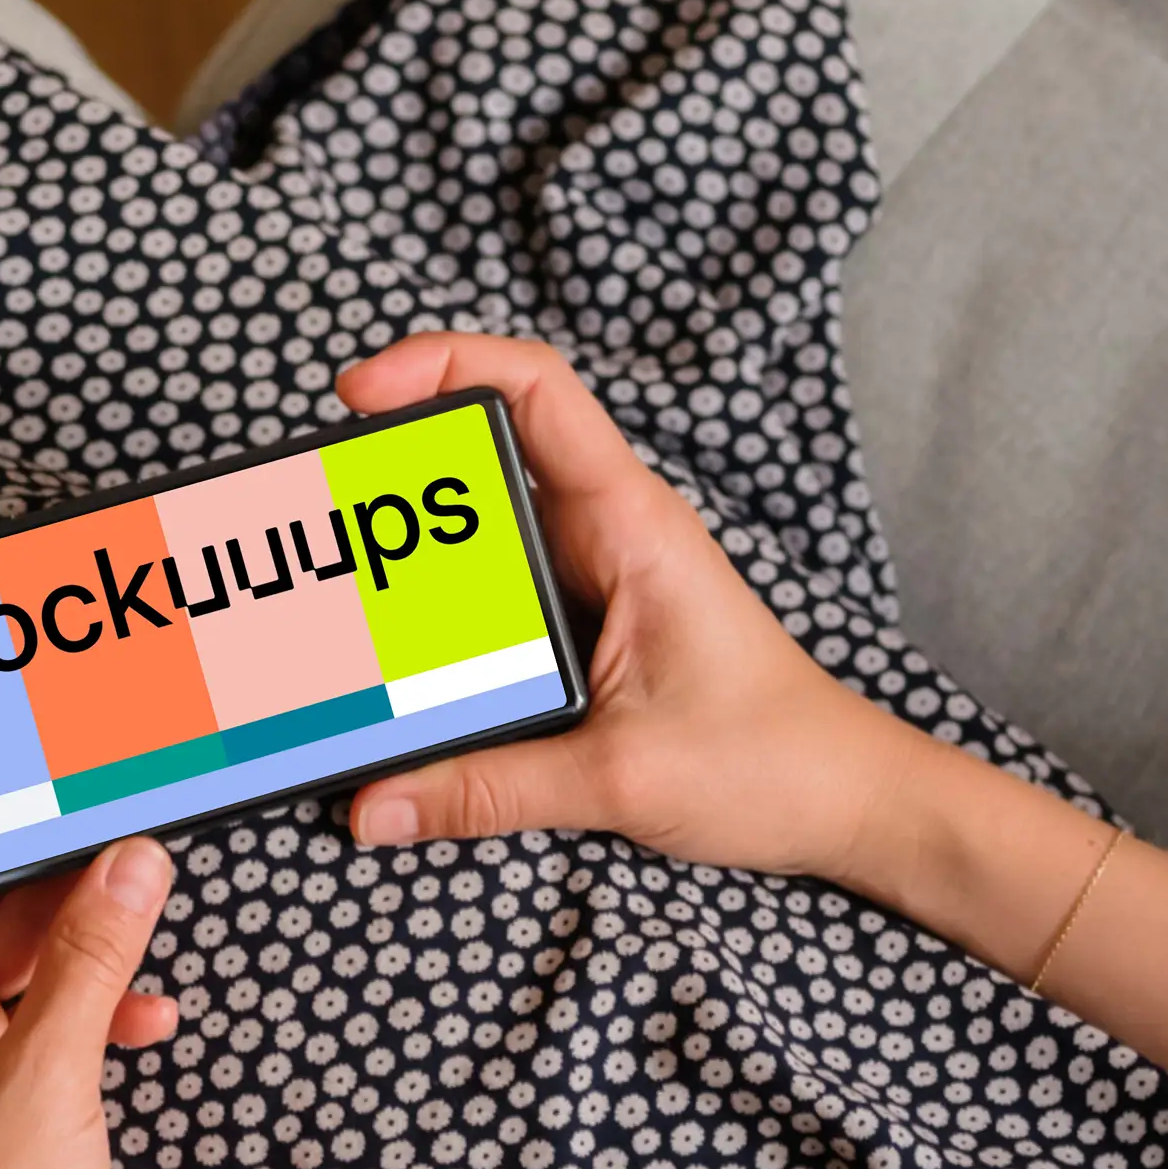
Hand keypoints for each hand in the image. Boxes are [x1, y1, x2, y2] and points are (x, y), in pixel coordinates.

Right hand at [330, 333, 917, 882]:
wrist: (851, 800)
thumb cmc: (773, 763)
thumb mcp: (623, 777)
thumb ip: (492, 791)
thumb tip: (375, 806)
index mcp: (634, 523)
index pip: (536, 388)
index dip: (443, 362)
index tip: (360, 390)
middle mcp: (612, 530)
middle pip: (486, 448)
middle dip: (395, 461)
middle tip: (315, 504)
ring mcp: (598, 573)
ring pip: (484, 524)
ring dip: (410, 539)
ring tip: (332, 574)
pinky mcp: (590, 621)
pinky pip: (497, 586)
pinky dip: (437, 600)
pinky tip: (390, 643)